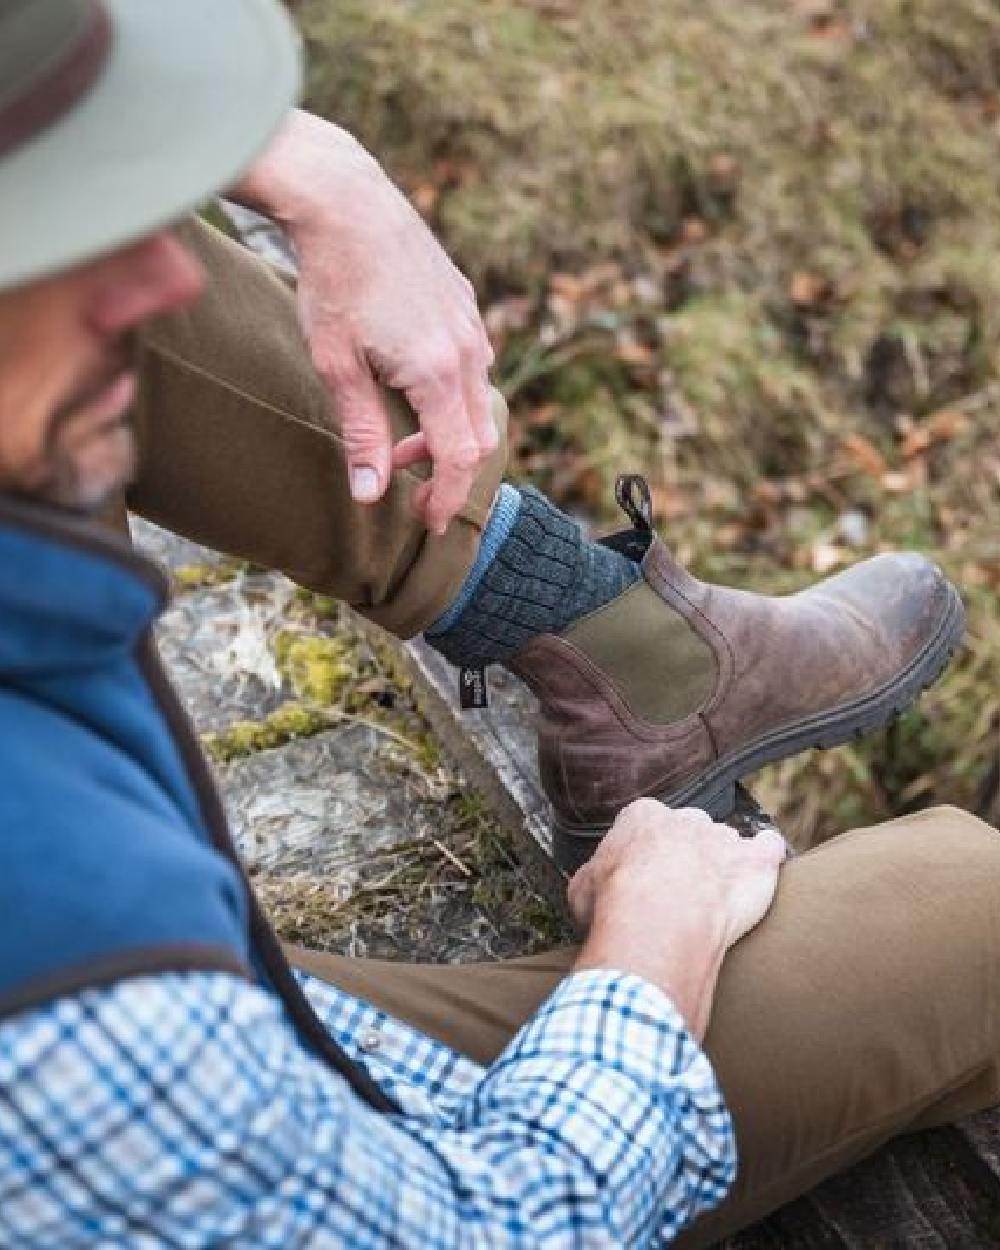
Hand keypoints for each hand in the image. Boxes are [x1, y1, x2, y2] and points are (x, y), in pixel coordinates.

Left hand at [233, 110, 496, 535]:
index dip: (446, 498)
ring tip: (402, 433)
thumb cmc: (333, 282)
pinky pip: (474, 367)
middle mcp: (467, 351)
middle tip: (407, 481)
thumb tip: (370, 494)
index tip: (428, 521)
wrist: (347, 201)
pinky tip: (411, 384)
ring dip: (449, 430)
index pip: (459, 458)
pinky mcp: (465, 306)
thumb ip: (361, 434)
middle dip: (449, 469)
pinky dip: (453, 396)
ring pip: (479, 401)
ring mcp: (471, 326)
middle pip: (480, 436)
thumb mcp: (337, 366)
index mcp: (438, 373)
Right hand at [570, 800, 786, 1037]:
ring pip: (728, 844)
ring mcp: (724, 838)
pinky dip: (768, 857)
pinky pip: (770, 846)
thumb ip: (595, 875)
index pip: (649, 824)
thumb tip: (594, 884)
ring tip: (715, 902)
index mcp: (642, 817)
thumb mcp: (581, 889)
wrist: (656, 928)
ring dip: (725, 867)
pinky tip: (761, 873)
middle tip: (680, 893)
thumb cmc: (615, 909)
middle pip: (692, 829)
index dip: (649, 854)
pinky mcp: (756, 861)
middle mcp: (686, 819)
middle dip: (689, 856)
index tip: (647, 877)